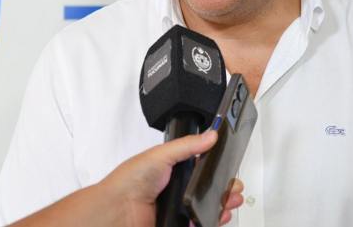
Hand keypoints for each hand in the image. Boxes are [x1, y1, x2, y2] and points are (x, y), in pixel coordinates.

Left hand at [100, 129, 243, 225]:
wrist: (118, 209)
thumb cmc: (130, 180)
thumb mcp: (161, 154)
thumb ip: (187, 146)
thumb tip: (210, 135)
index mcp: (171, 171)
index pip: (199, 168)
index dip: (215, 169)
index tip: (229, 169)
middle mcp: (174, 191)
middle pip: (206, 191)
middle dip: (224, 190)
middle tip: (234, 188)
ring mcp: (176, 210)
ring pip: (204, 209)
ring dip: (220, 207)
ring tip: (230, 202)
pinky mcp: (177, 225)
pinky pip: (197, 224)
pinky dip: (208, 222)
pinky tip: (215, 217)